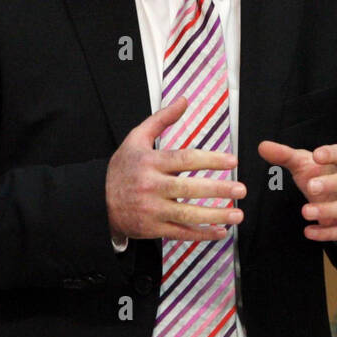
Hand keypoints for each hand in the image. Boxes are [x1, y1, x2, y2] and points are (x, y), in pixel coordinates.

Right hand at [106, 97, 245, 240]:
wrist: (96, 201)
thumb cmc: (122, 169)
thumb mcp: (136, 139)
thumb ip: (161, 119)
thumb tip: (183, 101)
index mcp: (150, 162)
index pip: (184, 159)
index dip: (210, 160)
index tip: (232, 161)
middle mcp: (150, 186)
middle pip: (188, 189)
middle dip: (217, 189)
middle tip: (240, 189)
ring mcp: (151, 210)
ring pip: (186, 215)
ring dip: (215, 215)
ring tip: (237, 213)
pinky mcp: (152, 229)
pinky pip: (180, 233)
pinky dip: (202, 235)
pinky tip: (221, 231)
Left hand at [258, 140, 336, 242]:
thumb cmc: (324, 178)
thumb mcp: (305, 166)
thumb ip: (286, 156)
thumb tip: (263, 146)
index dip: (333, 154)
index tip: (316, 155)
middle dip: (332, 184)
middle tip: (311, 187)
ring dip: (329, 210)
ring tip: (305, 212)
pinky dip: (327, 232)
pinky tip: (309, 231)